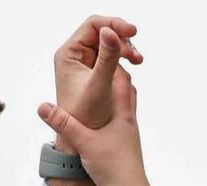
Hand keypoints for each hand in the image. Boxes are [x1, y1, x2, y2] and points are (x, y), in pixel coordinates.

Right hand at [38, 22, 150, 185]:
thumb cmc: (113, 169)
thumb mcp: (84, 143)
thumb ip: (64, 123)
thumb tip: (42, 107)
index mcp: (122, 113)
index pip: (120, 78)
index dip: (110, 62)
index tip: (98, 50)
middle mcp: (128, 120)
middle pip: (125, 88)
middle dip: (112, 73)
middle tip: (97, 61)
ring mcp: (127, 134)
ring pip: (123, 105)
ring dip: (112, 93)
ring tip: (98, 85)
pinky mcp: (123, 147)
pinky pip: (117, 122)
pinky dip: (109, 113)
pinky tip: (100, 118)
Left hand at [49, 17, 140, 146]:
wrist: (80, 141)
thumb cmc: (85, 118)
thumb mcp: (99, 85)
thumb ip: (107, 58)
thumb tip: (110, 31)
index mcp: (68, 54)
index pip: (92, 25)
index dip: (114, 24)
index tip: (133, 32)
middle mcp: (74, 56)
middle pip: (102, 32)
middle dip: (122, 39)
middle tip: (137, 54)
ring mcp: (84, 64)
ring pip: (108, 44)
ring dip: (124, 49)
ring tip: (138, 61)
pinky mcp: (93, 72)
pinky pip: (110, 57)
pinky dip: (122, 59)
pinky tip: (132, 67)